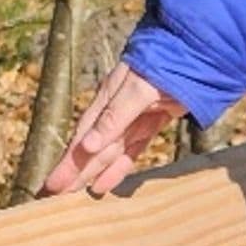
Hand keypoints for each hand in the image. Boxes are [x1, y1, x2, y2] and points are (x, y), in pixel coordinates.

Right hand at [45, 61, 184, 196]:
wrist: (193, 47)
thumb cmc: (161, 64)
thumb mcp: (136, 90)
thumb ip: (113, 118)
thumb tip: (87, 146)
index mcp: (106, 101)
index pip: (82, 139)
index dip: (68, 164)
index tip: (52, 186)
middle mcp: (116, 111)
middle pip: (91, 149)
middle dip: (73, 173)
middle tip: (53, 197)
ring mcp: (135, 117)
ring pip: (109, 152)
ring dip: (93, 173)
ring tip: (75, 195)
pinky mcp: (153, 121)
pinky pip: (132, 149)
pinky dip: (119, 167)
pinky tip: (105, 183)